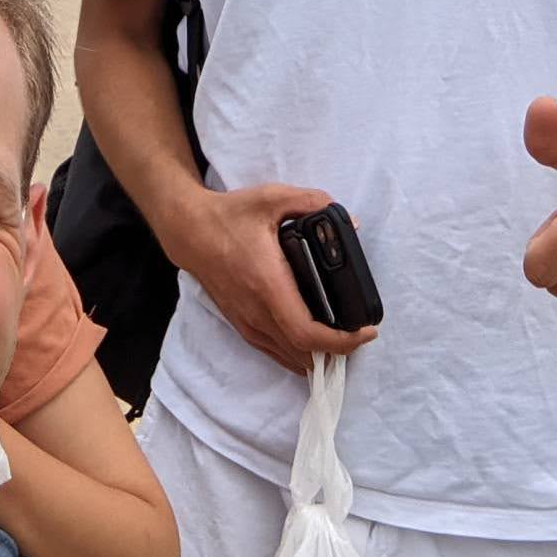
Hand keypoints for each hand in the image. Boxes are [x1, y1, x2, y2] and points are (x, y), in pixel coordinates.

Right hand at [161, 184, 376, 375]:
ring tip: (344, 338)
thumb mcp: (271, 198)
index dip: (342, 341)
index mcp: (268, 285)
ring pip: (290, 358)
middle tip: (361, 333)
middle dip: (339, 350)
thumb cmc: (229, 216)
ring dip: (320, 355)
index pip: (308, 333)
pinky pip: (276, 352)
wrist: (189, 232)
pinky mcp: (242, 325)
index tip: (367, 332)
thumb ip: (312, 202)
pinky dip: (300, 354)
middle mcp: (257, 312)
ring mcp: (248, 323)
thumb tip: (349, 222)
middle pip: (304, 353)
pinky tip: (316, 343)